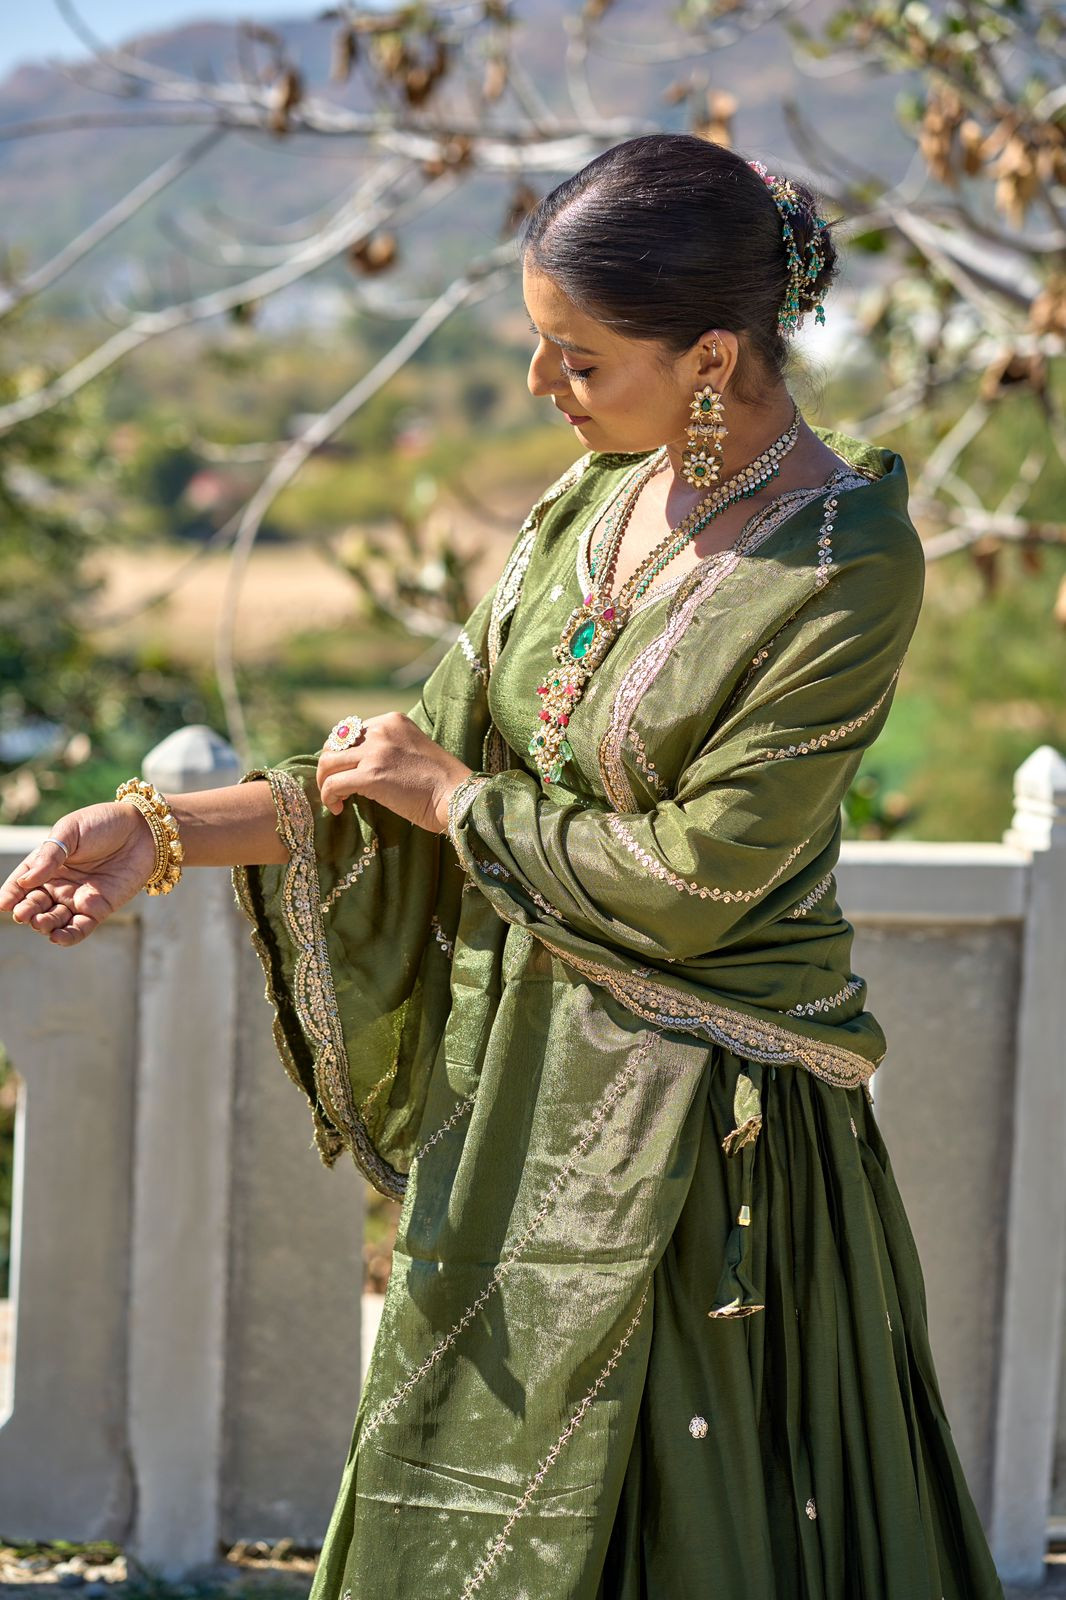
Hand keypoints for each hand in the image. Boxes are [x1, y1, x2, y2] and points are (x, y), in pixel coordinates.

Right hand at [0, 802, 157, 946]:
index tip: (3, 904)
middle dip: (26, 911)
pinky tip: (58, 937)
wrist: (143, 830)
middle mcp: (58, 884)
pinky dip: (68, 936)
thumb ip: (50, 855)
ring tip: (41, 922)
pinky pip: (79, 928)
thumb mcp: (71, 831)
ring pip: (54, 919)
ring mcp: (77, 898)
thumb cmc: (103, 823)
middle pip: (35, 904)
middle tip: (24, 913)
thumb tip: (27, 880)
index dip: (11, 894)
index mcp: (47, 863)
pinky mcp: (99, 909)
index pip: (22, 883)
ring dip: (44, 925)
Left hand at [316, 713, 472, 833]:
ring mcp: (376, 752)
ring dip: (325, 782)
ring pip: (327, 762)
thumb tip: (360, 766)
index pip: (350, 731)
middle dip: (329, 765)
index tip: (347, 772)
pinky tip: (338, 809)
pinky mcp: (371, 775)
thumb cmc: (441, 783)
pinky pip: (333, 784)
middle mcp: (381, 730)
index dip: (343, 753)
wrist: (458, 797)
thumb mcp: (413, 751)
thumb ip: (389, 749)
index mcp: (392, 721)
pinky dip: (329, 797)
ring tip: (334, 799)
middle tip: (335, 786)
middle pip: (334, 743)